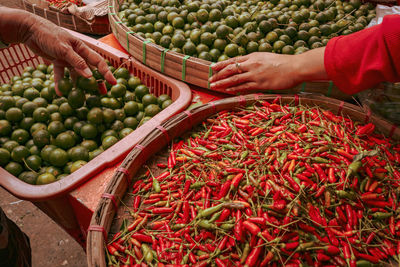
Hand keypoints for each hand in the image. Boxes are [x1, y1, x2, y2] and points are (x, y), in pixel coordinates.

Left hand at [23, 18, 116, 95]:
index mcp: (82, 48)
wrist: (30, 29)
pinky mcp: (58, 62)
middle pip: (89, 70)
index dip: (106, 73)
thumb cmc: (49, 35)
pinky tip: (60, 93)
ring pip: (76, 75)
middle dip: (96, 82)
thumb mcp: (63, 49)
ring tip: (83, 97)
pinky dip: (60, 83)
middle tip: (102, 94)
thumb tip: (90, 76)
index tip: (113, 83)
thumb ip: (76, 62)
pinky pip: (61, 75)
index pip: (98, 62)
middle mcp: (77, 54)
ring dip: (79, 85)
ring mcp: (67, 59)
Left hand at [209, 48, 327, 93]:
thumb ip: (255, 61)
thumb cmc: (283, 63)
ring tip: (214, 86)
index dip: (221, 64)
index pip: (233, 60)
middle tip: (210, 79)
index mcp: (253, 56)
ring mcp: (256, 74)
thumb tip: (246, 66)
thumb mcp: (266, 58)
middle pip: (230, 69)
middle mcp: (252, 64)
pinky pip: (244, 87)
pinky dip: (234, 88)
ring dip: (222, 82)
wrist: (296, 67)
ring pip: (234, 78)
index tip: (212, 67)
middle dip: (218, 74)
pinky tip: (227, 90)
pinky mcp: (260, 84)